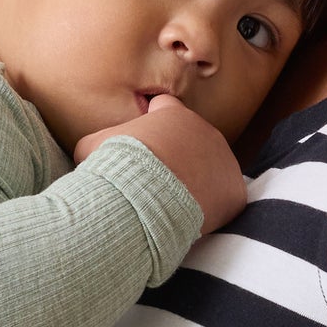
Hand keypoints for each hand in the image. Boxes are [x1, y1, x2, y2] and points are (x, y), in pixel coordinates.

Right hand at [74, 94, 246, 233]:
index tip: (143, 143)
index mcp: (173, 114)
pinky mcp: (235, 191)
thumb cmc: (114, 170)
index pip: (166, 107)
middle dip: (178, 157)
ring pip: (212, 169)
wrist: (141, 201)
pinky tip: (191, 219)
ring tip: (172, 203)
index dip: (153, 123)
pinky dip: (211, 209)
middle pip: (193, 141)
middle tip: (156, 182)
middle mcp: (205, 131)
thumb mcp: (91, 147)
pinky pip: (224, 198)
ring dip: (196, 182)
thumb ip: (101, 142)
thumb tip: (93, 153)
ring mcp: (224, 160)